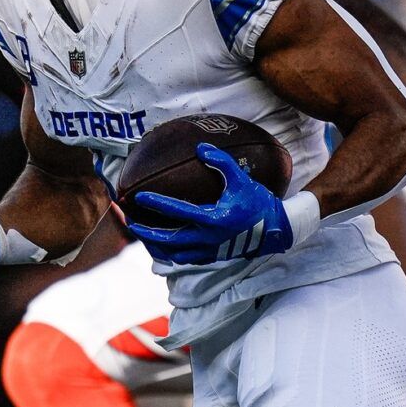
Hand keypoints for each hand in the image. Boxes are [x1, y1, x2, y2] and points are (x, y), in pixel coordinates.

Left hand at [129, 144, 293, 265]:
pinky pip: (184, 258)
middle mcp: (208, 239)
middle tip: (130, 221)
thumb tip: (201, 148)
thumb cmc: (258, 203)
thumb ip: (222, 163)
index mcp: (214, 219)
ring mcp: (209, 251)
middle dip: (145, 232)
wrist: (275, 230)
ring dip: (154, 245)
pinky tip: (161, 244)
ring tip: (141, 234)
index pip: (177, 211)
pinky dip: (169, 252)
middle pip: (167, 240)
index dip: (156, 203)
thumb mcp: (242, 180)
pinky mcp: (212, 257)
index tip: (138, 196)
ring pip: (173, 254)